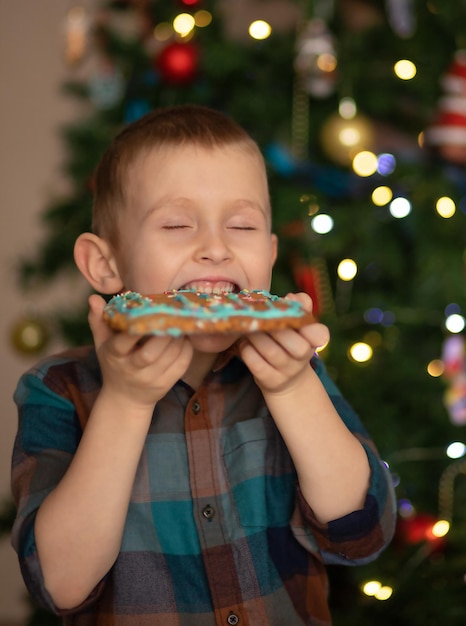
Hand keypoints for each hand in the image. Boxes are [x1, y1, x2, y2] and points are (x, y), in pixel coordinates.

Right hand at [88, 295, 192, 409]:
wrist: (125, 399)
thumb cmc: (113, 363)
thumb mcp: (102, 344)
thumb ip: (98, 320)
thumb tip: (93, 298)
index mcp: (114, 356)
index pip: (123, 342)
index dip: (136, 329)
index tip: (147, 313)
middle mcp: (132, 370)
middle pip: (150, 353)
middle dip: (163, 334)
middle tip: (172, 315)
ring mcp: (150, 380)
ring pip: (169, 357)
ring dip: (178, 338)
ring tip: (181, 322)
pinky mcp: (165, 385)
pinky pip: (181, 365)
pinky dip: (186, 349)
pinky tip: (185, 338)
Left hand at [238, 292, 328, 394]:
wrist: (286, 380)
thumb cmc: (289, 342)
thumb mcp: (298, 326)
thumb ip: (298, 306)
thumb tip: (291, 297)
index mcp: (312, 341)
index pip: (320, 335)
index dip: (311, 327)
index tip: (296, 316)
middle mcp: (303, 358)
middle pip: (297, 346)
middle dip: (276, 329)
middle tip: (259, 316)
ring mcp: (287, 372)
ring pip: (272, 352)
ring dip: (257, 337)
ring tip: (247, 326)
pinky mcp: (270, 381)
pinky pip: (256, 364)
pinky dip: (248, 350)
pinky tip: (244, 342)